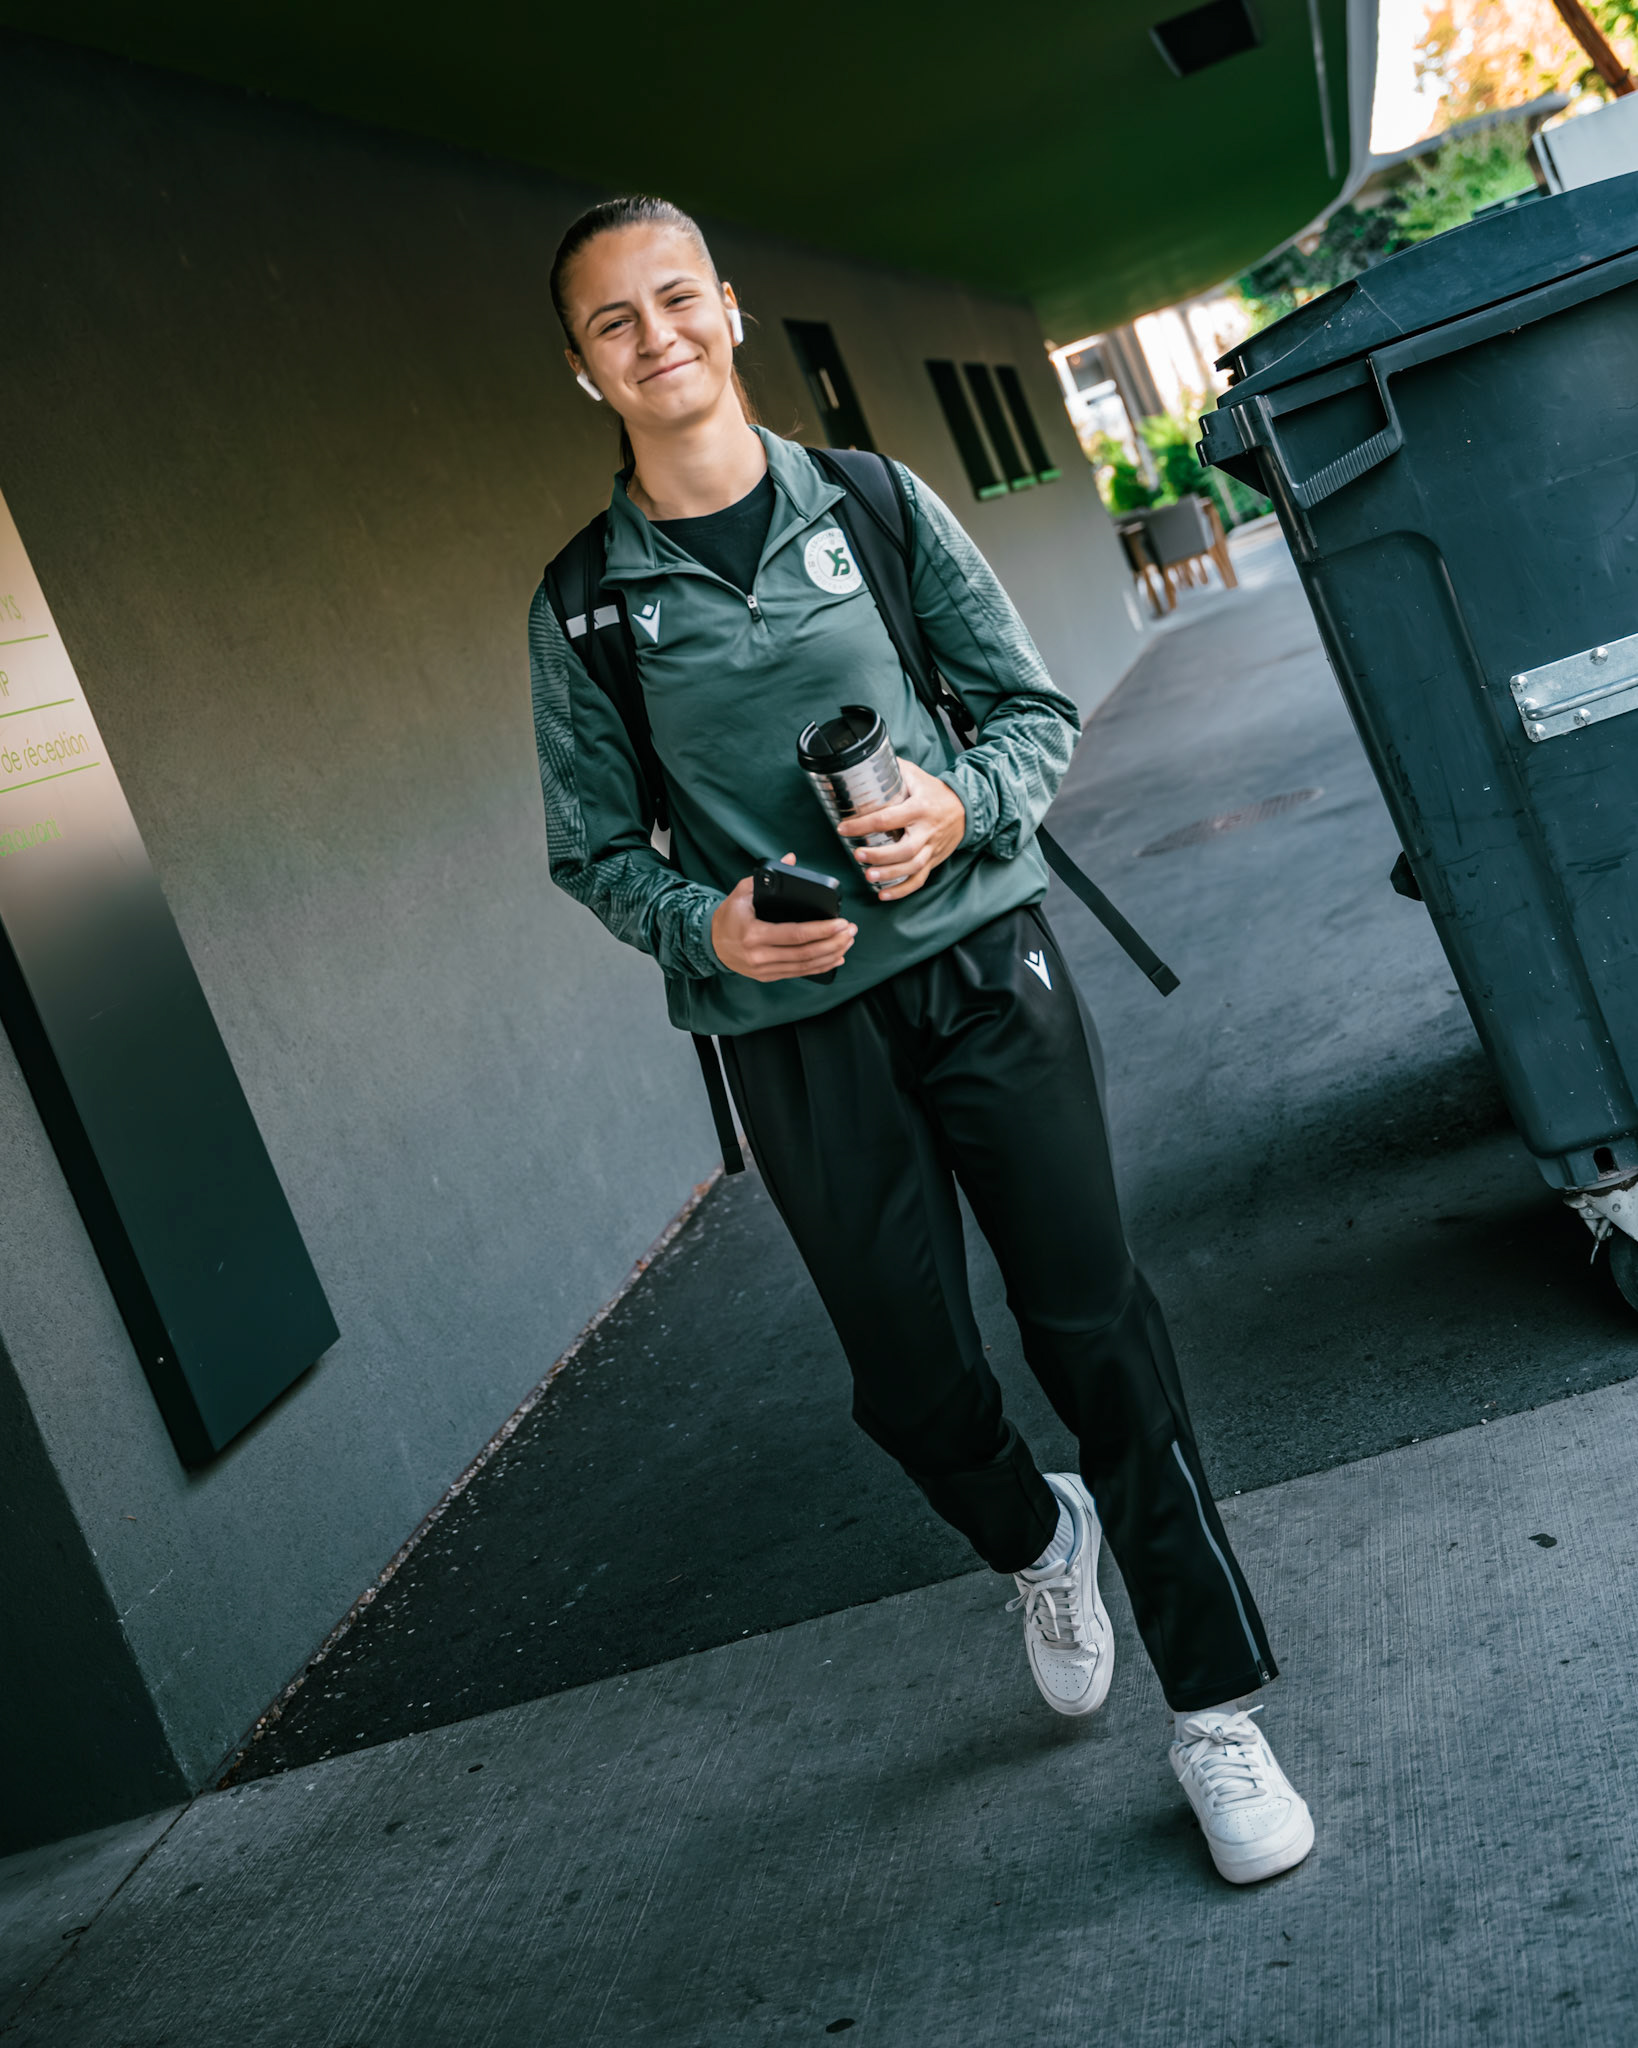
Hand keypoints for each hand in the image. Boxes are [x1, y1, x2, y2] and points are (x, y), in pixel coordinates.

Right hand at [711, 861, 857, 981]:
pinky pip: (800, 973)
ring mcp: (765, 969)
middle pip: (805, 953)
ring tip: (848, 942)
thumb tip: (791, 858)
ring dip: (831, 954)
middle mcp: (760, 956)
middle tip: (851, 931)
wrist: (711, 943)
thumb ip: (767, 875)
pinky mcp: (769, 976)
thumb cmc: (730, 915)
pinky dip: (821, 966)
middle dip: (833, 942)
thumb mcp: (742, 892)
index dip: (822, 930)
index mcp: (754, 934)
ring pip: (805, 965)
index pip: (795, 934)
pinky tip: (836, 957)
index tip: (841, 922)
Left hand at [838, 759, 965, 901]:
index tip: (844, 827)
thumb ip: (892, 770)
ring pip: (913, 866)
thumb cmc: (935, 791)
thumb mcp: (915, 775)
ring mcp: (932, 847)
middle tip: (858, 855)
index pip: (889, 818)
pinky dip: (902, 890)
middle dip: (880, 855)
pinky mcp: (934, 860)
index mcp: (920, 808)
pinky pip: (919, 879)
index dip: (864, 824)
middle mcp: (927, 830)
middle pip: (905, 849)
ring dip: (890, 875)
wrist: (966, 807)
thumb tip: (862, 762)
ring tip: (869, 876)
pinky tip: (884, 894)